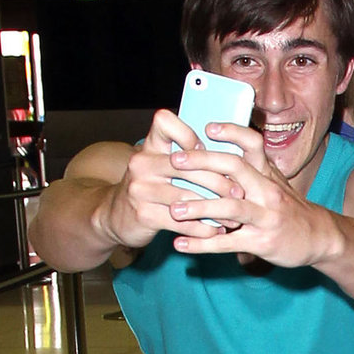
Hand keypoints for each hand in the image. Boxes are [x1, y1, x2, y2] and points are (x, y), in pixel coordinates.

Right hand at [99, 108, 237, 249]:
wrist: (114, 216)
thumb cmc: (151, 188)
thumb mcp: (160, 165)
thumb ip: (185, 157)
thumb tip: (229, 153)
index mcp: (149, 146)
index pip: (164, 122)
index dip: (189, 134)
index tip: (208, 152)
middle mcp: (141, 163)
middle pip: (188, 165)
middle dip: (219, 180)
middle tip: (239, 193)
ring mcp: (140, 189)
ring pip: (189, 197)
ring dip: (216, 210)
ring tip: (233, 217)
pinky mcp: (144, 214)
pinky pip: (182, 221)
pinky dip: (203, 228)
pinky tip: (216, 231)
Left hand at [166, 123, 337, 266]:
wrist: (321, 238)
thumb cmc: (290, 208)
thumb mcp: (275, 183)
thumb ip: (251, 170)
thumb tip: (217, 154)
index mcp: (268, 173)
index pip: (252, 142)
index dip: (231, 132)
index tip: (206, 128)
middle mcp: (267, 190)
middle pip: (234, 167)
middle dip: (202, 162)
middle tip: (173, 161)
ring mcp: (265, 216)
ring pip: (230, 207)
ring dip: (199, 207)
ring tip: (174, 209)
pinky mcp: (262, 242)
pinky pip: (228, 242)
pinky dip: (202, 244)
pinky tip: (181, 244)